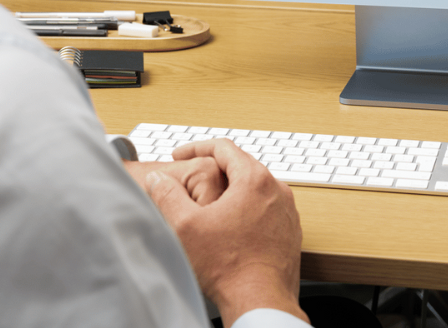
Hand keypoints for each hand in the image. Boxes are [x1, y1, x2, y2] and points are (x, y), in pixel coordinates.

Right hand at [144, 139, 307, 326]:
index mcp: (255, 180)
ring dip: (232, 191)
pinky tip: (231, 227)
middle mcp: (277, 191)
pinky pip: (266, 210)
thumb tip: (158, 180)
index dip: (196, 147)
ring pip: (256, 189)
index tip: (180, 156)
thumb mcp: (185, 227)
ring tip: (209, 204)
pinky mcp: (289, 232)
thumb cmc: (229, 267)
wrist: (261, 300)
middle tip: (191, 179)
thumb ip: (167, 195)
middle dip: (213, 169)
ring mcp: (287, 212)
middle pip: (242, 166)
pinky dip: (248, 211)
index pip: (224, 147)